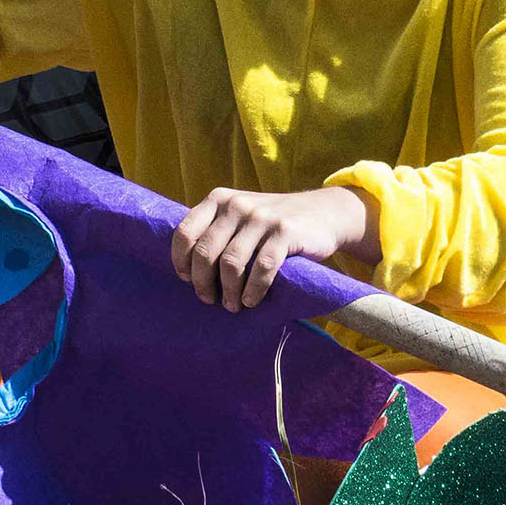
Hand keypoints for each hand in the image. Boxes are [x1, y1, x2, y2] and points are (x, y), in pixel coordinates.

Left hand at [170, 186, 378, 311]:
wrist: (324, 212)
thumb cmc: (272, 223)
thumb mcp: (240, 214)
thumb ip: (215, 229)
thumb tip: (187, 268)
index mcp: (218, 199)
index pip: (185, 232)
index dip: (181, 261)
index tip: (186, 280)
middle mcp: (237, 205)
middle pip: (205, 252)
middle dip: (203, 283)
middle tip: (209, 299)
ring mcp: (262, 217)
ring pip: (232, 264)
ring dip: (229, 292)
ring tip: (232, 305)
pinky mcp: (286, 232)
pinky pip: (262, 268)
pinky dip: (253, 290)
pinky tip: (251, 300)